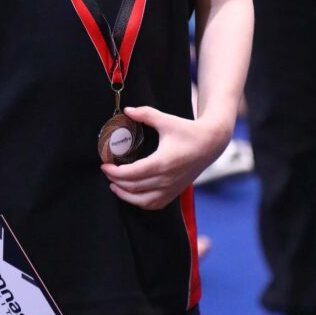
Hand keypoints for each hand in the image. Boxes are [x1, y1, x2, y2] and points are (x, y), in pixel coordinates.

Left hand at [100, 105, 232, 210]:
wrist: (210, 143)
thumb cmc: (188, 131)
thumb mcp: (166, 120)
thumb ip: (146, 114)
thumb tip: (127, 110)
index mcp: (162, 163)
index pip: (131, 174)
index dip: (114, 172)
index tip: (104, 165)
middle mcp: (166, 179)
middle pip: (133, 187)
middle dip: (116, 181)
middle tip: (107, 172)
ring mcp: (171, 188)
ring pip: (143, 201)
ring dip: (126, 196)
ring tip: (114, 186)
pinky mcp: (176, 191)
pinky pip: (155, 204)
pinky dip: (141, 202)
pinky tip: (133, 194)